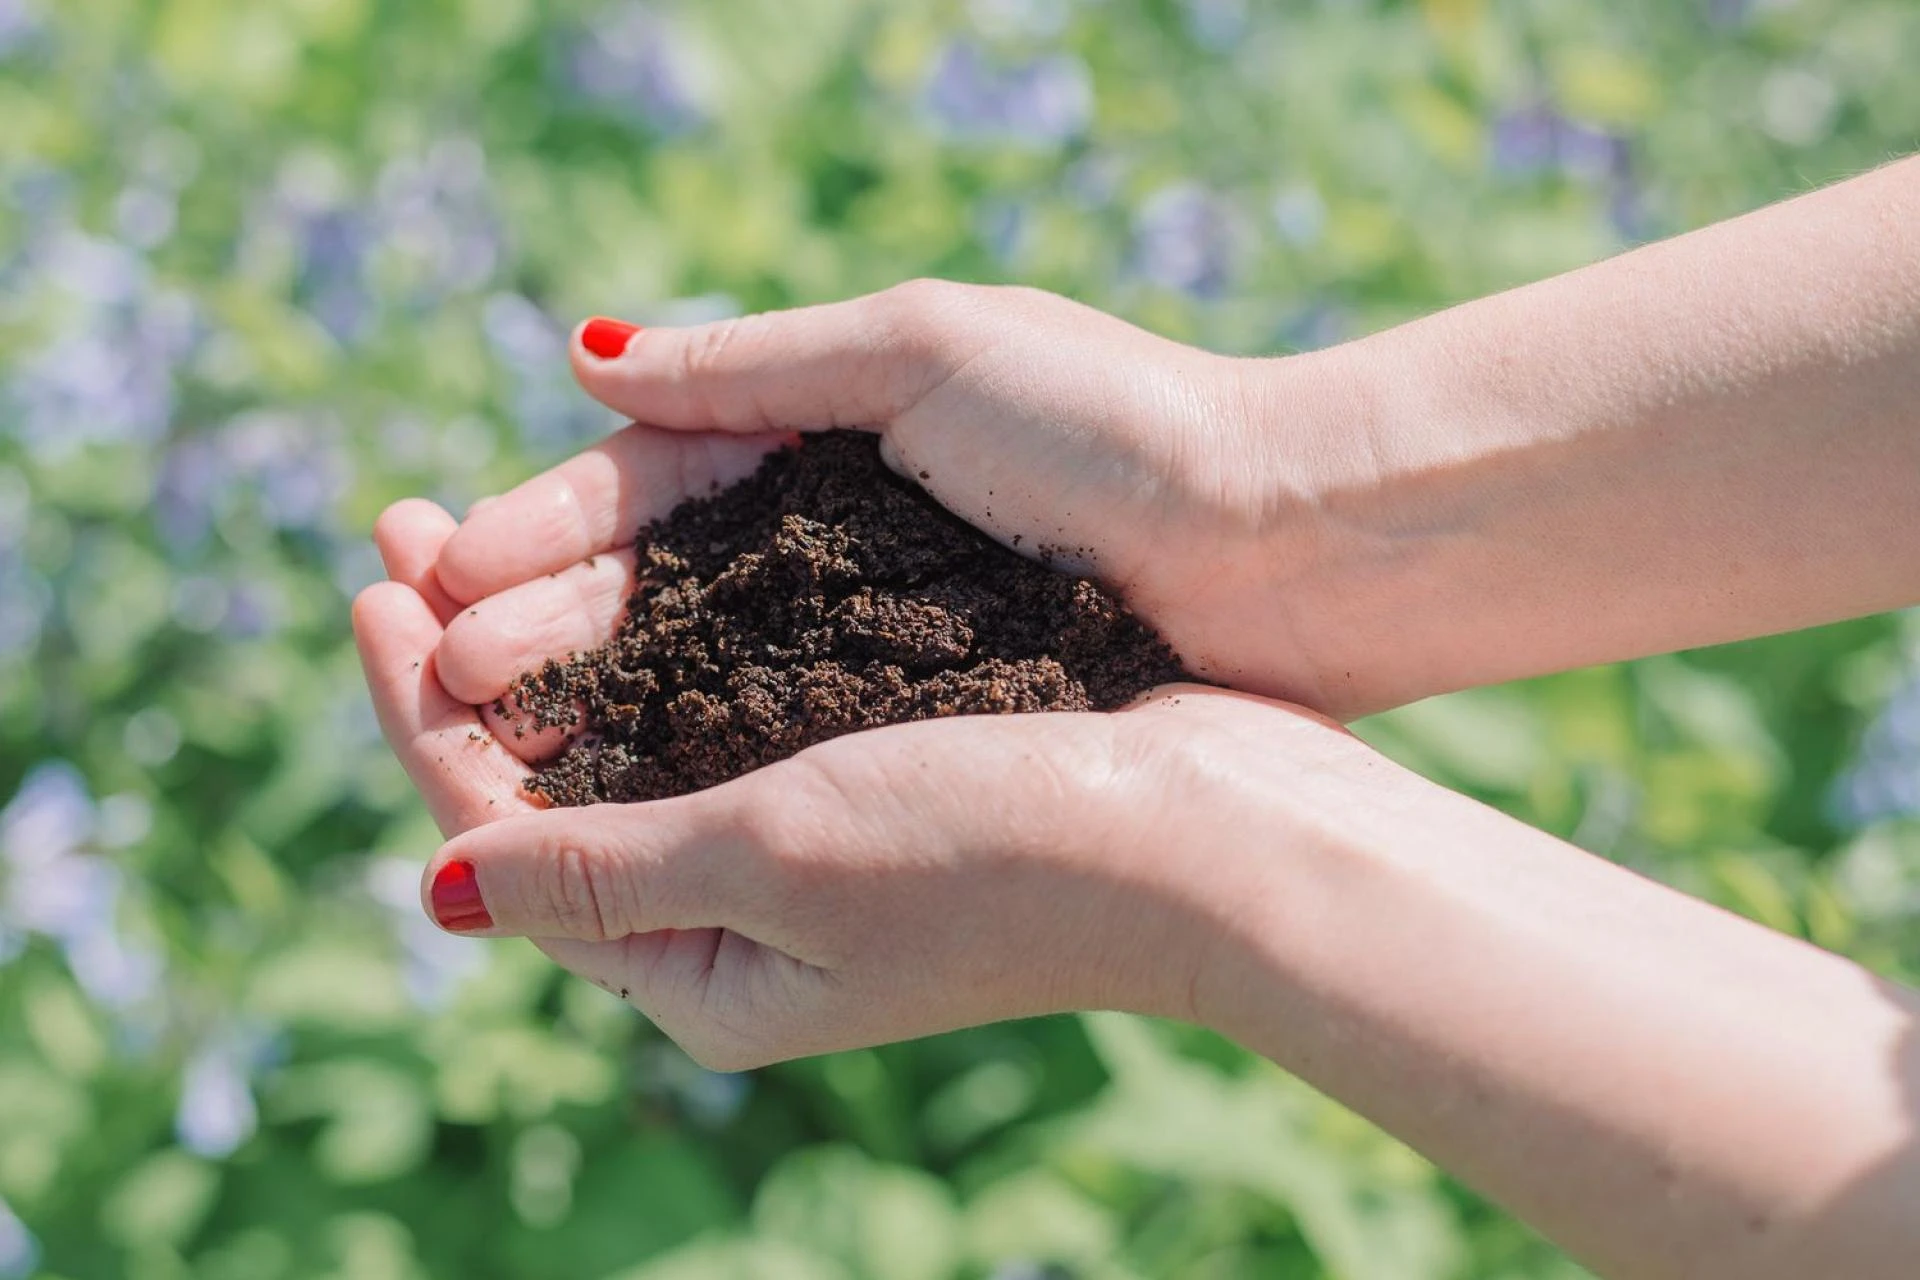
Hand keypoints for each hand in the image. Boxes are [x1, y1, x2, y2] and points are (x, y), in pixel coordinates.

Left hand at [357, 463, 1355, 1067]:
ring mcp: (808, 850)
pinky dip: (654, 634)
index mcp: (701, 973)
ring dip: (552, 634)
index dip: (418, 714)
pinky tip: (626, 570)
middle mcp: (741, 922)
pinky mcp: (870, 778)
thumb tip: (436, 886)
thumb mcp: (774, 862)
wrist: (1217, 832)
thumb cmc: (1000, 849)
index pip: (502, 835)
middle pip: (555, 781)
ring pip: (631, 733)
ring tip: (476, 538)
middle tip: (395, 530)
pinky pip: (720, 705)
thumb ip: (603, 868)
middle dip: (469, 662)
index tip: (368, 587)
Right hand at [424, 280, 1361, 744]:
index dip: (533, 534)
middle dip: (528, 621)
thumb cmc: (1120, 433)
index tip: (429, 579)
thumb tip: (584, 357)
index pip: (642, 487)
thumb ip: (756, 363)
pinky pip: (776, 728)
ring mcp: (880, 634)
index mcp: (828, 431)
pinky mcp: (930, 711)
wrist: (1294, 549)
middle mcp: (838, 539)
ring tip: (476, 723)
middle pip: (647, 586)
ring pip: (694, 667)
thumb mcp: (927, 351)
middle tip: (418, 665)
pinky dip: (685, 747)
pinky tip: (608, 775)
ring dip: (582, 692)